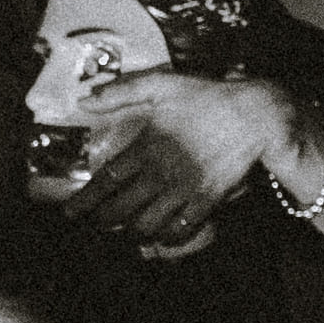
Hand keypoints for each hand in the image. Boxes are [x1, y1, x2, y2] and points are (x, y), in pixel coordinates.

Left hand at [54, 69, 287, 251]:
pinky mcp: (206, 200)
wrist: (253, 114)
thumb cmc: (205, 98)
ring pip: (147, 226)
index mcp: (146, 147)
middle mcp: (160, 173)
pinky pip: (181, 231)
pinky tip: (161, 237)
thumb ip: (122, 92)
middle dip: (104, 221)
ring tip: (127, 231)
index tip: (70, 213)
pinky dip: (167, 238)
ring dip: (133, 232)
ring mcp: (184, 190)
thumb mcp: (162, 84)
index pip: (107, 180)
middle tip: (99, 223)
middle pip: (121, 210)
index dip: (86, 200)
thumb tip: (85, 101)